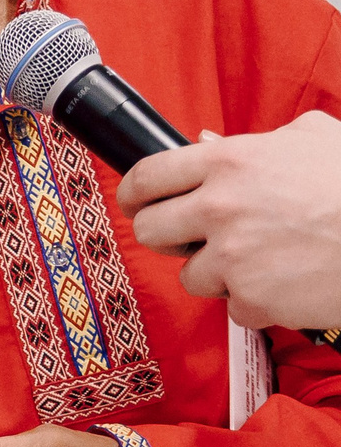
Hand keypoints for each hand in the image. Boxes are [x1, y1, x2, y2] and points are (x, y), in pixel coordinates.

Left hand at [118, 113, 340, 330]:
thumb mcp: (312, 139)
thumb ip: (254, 142)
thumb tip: (204, 142)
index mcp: (228, 161)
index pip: (145, 177)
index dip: (135, 193)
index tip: (137, 203)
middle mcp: (220, 207)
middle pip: (149, 230)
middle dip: (167, 235)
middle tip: (192, 237)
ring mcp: (233, 257)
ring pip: (191, 275)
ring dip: (220, 272)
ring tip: (264, 259)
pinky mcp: (252, 298)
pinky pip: (233, 307)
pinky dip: (257, 301)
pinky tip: (288, 283)